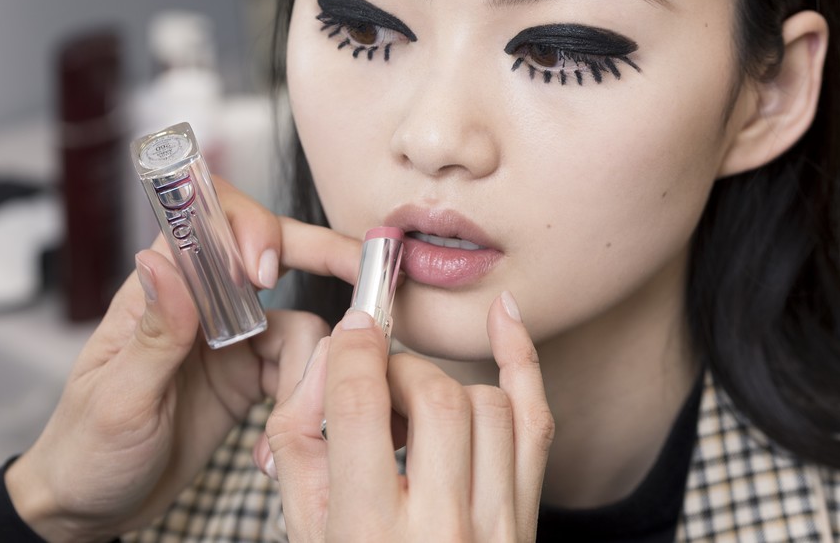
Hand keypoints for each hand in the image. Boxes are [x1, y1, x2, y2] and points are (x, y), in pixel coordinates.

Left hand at [5, 179, 358, 541]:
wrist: (94, 507)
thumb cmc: (86, 451)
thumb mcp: (117, 399)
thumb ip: (154, 333)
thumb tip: (160, 261)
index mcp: (160, 296)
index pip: (207, 227)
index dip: (247, 230)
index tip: (266, 272)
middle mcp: (203, 308)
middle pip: (272, 253)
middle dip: (323, 254)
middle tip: (364, 269)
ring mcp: (233, 342)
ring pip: (299, 321)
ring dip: (310, 366)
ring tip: (293, 421)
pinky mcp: (252, 379)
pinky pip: (301, 368)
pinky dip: (308, 397)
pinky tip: (286, 438)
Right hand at [265, 293, 554, 541]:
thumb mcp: (304, 530)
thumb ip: (301, 443)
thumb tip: (326, 363)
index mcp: (369, 535)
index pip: (363, 407)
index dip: (353, 350)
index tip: (352, 328)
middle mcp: (441, 530)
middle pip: (434, 398)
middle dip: (399, 369)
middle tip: (378, 384)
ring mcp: (496, 527)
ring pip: (487, 404)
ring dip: (445, 384)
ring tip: (415, 404)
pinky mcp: (527, 518)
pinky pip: (537, 422)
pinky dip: (524, 362)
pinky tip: (506, 319)